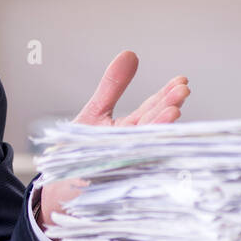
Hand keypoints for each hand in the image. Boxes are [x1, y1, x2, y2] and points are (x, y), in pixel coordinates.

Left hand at [37, 51, 189, 232]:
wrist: (58, 187)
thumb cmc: (80, 151)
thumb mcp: (95, 113)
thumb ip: (112, 86)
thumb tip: (130, 53)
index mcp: (132, 131)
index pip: (152, 111)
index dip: (166, 96)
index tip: (181, 82)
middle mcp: (133, 149)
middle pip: (153, 128)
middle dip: (167, 111)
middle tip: (182, 94)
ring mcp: (125, 167)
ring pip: (144, 148)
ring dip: (158, 132)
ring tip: (172, 112)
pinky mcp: (112, 185)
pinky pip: (127, 172)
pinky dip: (138, 159)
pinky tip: (148, 146)